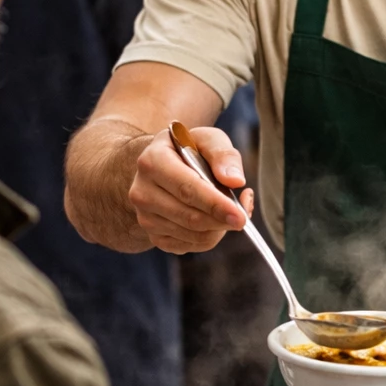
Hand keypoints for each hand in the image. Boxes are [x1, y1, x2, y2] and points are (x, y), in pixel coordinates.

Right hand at [128, 126, 253, 252]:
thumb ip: (223, 155)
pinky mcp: (152, 236)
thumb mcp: (208, 139)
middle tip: (243, 217)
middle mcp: (142, 191)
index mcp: (152, 161)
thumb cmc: (189, 150)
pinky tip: (214, 220)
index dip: (216, 204)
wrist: (163, 165)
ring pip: (192, 235)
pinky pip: (188, 246)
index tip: (240, 216)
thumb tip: (235, 181)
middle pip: (189, 217)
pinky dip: (209, 237)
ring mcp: (145, 217)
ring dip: (218, 228)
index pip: (187, 189)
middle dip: (221, 221)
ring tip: (228, 210)